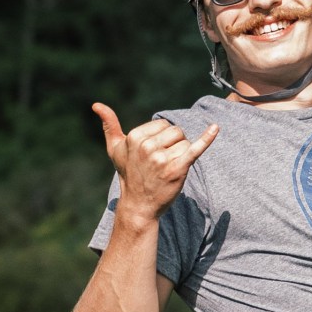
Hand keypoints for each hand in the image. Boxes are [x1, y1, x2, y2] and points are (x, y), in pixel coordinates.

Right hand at [93, 103, 218, 219]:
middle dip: (173, 145)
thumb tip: (96, 105)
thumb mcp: (115, 149)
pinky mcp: (177, 169)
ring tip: (168, 168)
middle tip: (161, 163)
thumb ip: (109, 125)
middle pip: (176, 131)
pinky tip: (215, 128)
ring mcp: (162, 158)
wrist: (138, 206)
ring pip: (185, 143)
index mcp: (135, 137)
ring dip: (182, 154)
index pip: (163, 124)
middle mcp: (147, 146)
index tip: (152, 154)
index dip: (162, 138)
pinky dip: (207, 138)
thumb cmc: (129, 174)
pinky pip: (195, 149)